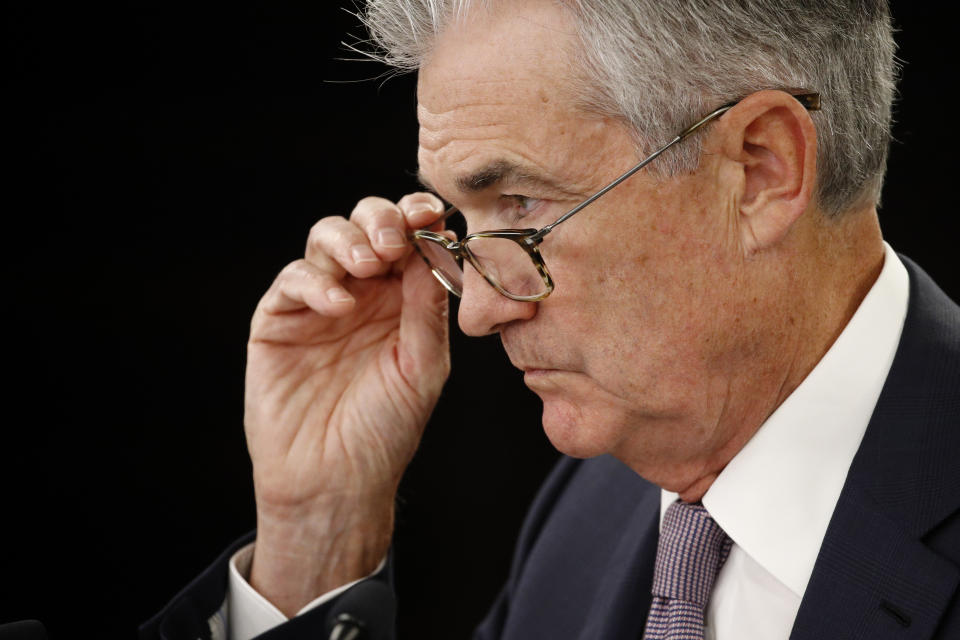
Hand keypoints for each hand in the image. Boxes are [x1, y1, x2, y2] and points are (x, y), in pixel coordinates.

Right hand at [244, 193, 449, 614]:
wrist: (336, 481)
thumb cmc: (386, 430)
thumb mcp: (423, 366)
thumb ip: (428, 306)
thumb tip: (437, 243)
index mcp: (403, 300)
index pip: (410, 240)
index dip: (418, 218)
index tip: (430, 214)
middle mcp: (362, 293)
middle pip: (366, 225)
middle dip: (381, 219)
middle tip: (393, 242)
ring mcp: (319, 304)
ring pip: (326, 239)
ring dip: (348, 241)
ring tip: (368, 266)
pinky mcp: (279, 320)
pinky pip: (293, 280)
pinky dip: (315, 282)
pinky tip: (338, 305)